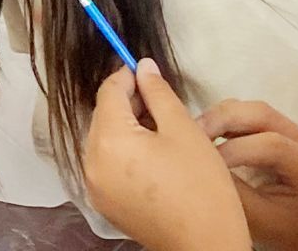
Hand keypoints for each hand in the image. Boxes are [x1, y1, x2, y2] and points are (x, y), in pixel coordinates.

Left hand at [83, 63, 250, 250]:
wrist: (206, 246)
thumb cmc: (201, 188)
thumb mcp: (184, 130)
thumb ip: (158, 93)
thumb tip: (143, 66)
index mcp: (109, 140)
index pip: (108, 92)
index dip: (127, 76)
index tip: (147, 72)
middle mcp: (92, 162)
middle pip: (103, 116)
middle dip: (127, 103)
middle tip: (159, 102)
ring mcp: (95, 186)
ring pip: (104, 140)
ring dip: (126, 127)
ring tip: (160, 129)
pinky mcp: (104, 203)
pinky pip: (107, 164)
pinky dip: (123, 152)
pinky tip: (151, 154)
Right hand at [197, 99, 297, 250]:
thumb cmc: (286, 231)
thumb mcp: (260, 219)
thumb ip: (233, 192)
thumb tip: (199, 168)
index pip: (271, 145)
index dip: (233, 150)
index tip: (204, 164)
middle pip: (260, 113)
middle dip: (221, 120)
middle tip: (190, 136)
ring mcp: (290, 130)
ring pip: (249, 108)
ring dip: (218, 116)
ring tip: (193, 134)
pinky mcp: (273, 128)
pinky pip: (245, 114)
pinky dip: (221, 120)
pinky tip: (205, 135)